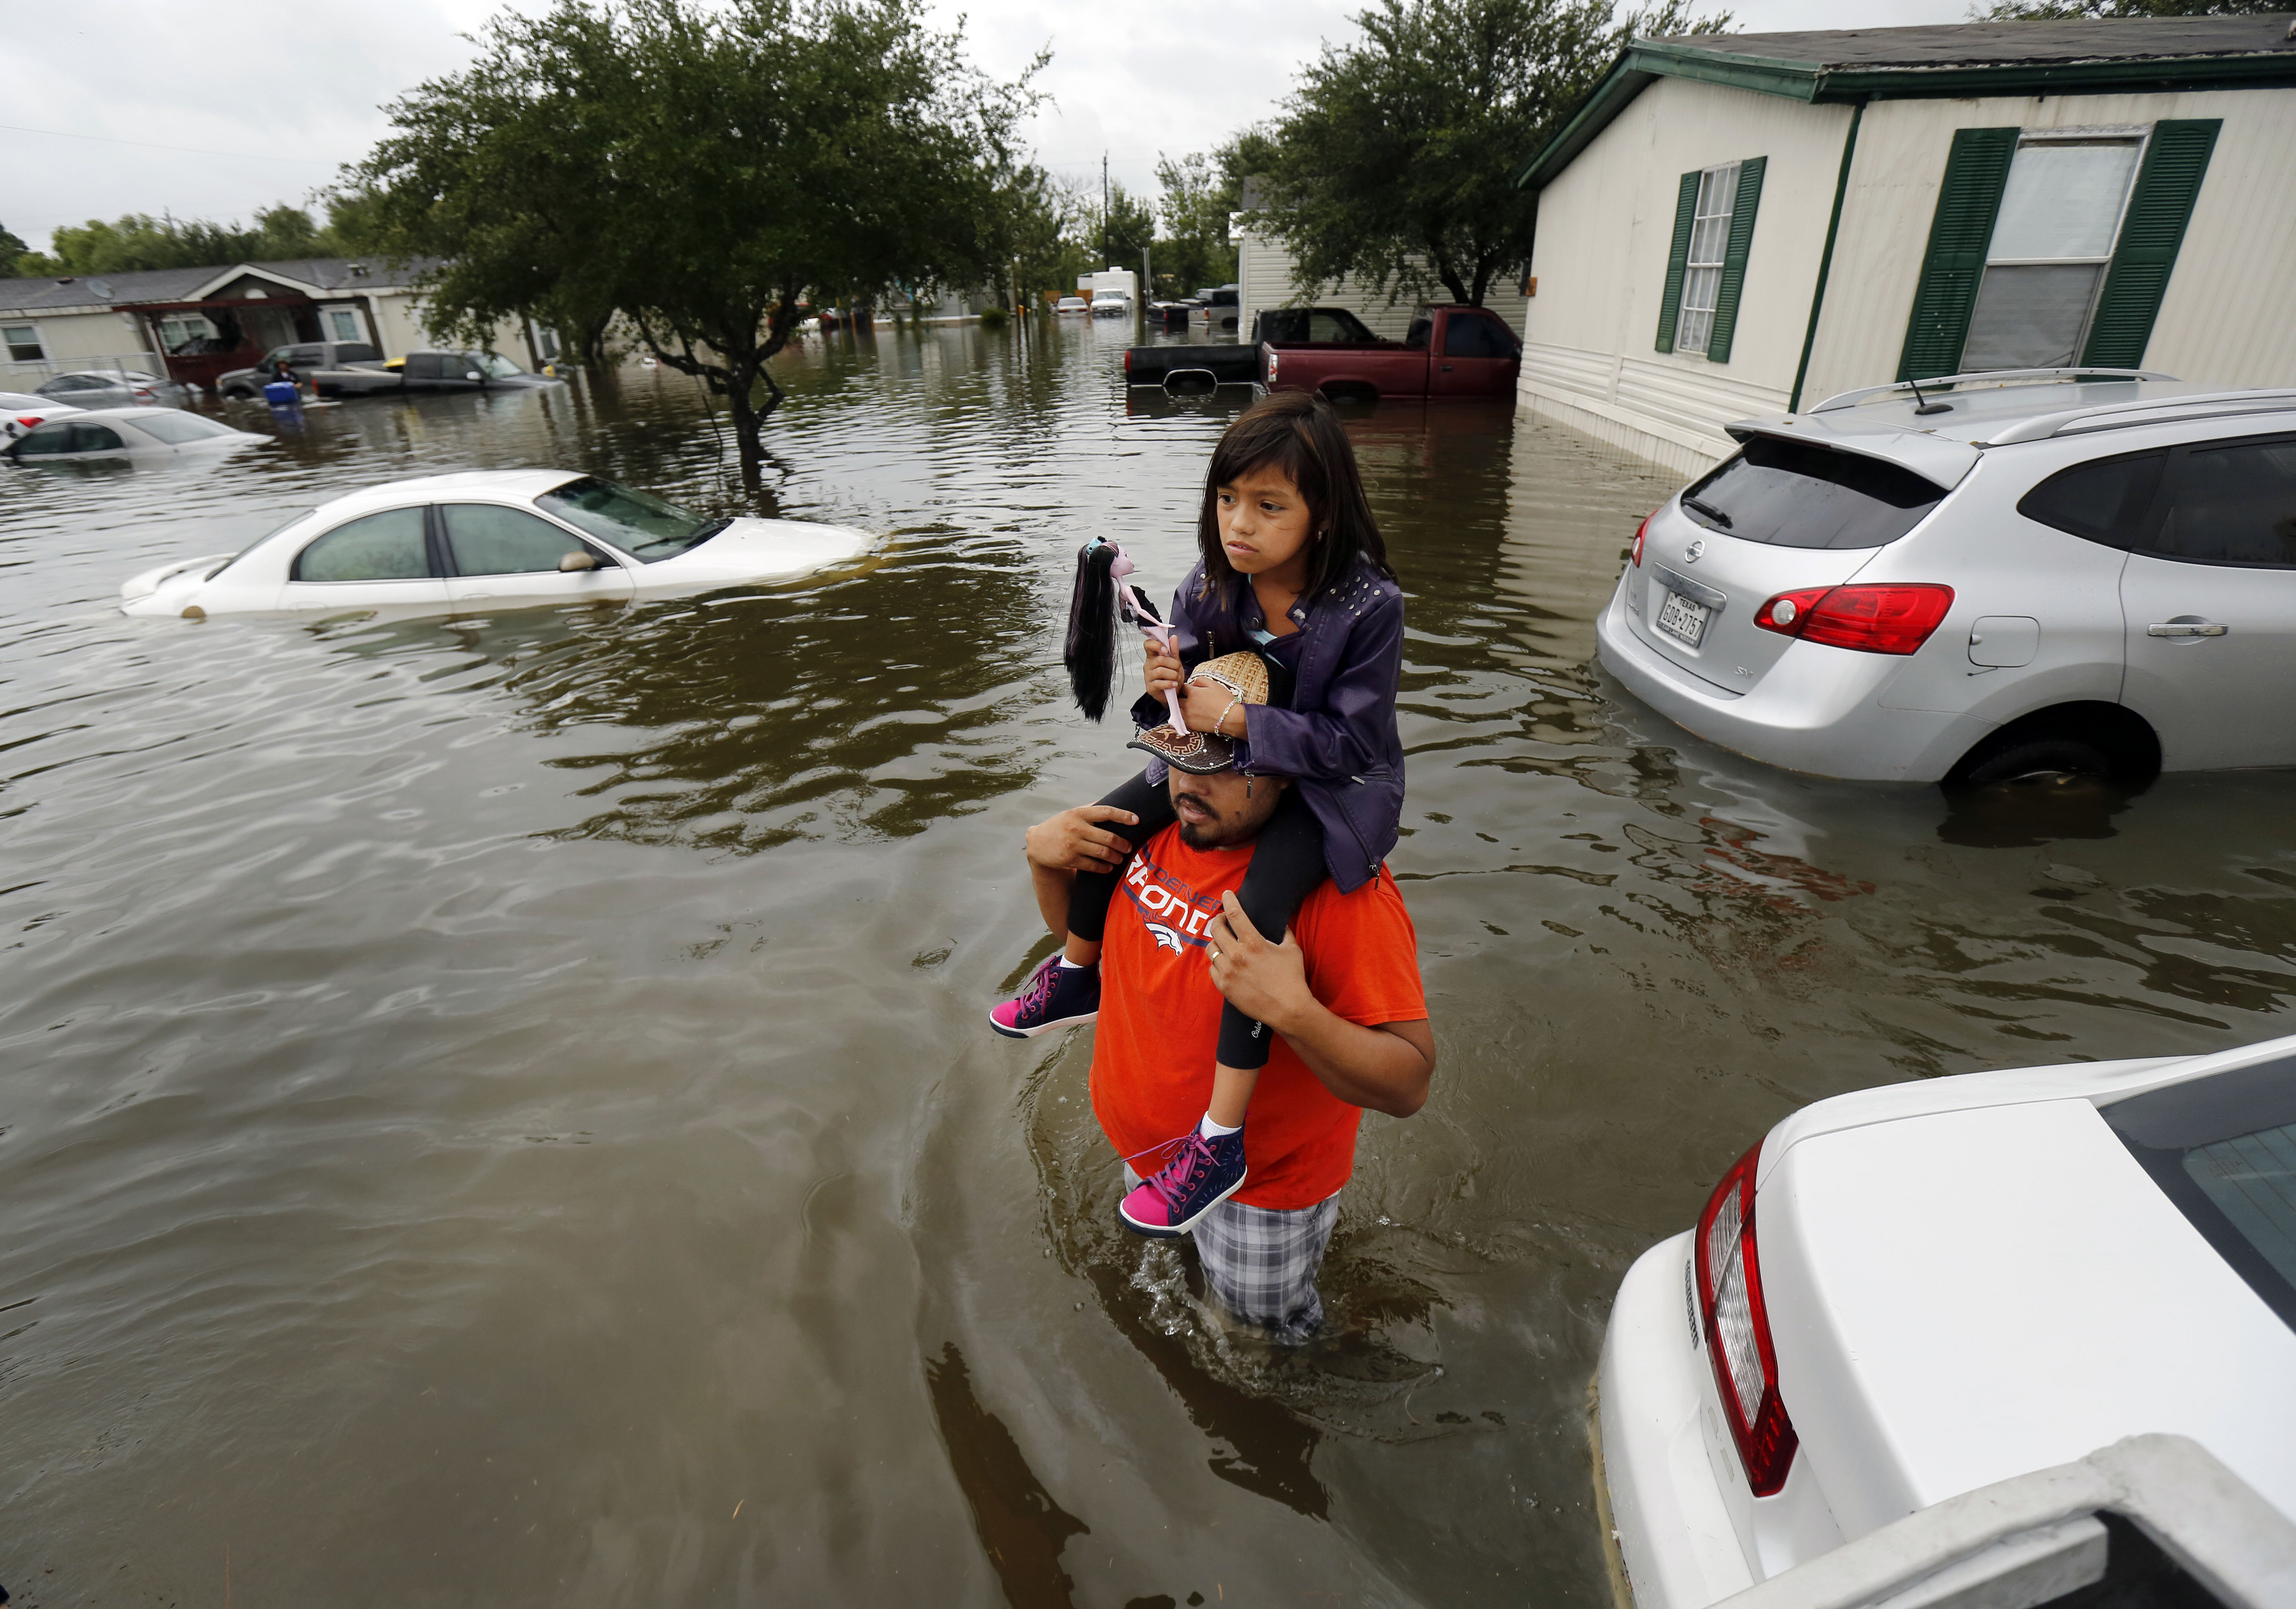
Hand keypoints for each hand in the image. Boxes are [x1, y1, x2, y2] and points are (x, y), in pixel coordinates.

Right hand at [1025, 804, 1138, 874]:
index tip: (1136, 820)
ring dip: (1115, 857)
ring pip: (1102, 853)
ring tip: (1120, 858)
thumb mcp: (1071, 814)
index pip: (1106, 812)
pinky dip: (1104, 868)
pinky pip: (1093, 866)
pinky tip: (1109, 867)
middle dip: (1122, 843)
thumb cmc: (1059, 826)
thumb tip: (1114, 801)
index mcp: (1079, 813)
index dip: (1123, 815)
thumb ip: (1090, 809)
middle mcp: (1076, 828)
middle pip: (1108, 837)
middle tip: (1128, 847)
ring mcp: (1073, 845)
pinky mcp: (1069, 860)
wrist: (1036, 844)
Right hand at [1144, 636, 1182, 698]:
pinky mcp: (1150, 687)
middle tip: (1177, 668)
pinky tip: (1173, 684)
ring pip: (1160, 671)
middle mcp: (1149, 665)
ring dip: (1173, 674)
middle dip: (1173, 664)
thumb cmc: (1172, 676)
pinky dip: (1169, 683)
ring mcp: (1148, 676)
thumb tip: (1173, 637)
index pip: (1148, 645)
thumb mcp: (1175, 661)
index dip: (1156, 645)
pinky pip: (1159, 683)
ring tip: (1176, 677)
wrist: (1175, 692)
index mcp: (1153, 656)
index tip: (1166, 650)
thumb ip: (1174, 650)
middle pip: (1159, 659)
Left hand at [1176, 679, 1243, 735]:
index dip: (1188, 687)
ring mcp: (1188, 716)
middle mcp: (1188, 704)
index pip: (1183, 687)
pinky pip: (1182, 719)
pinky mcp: (1190, 725)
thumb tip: (1192, 683)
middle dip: (1182, 697)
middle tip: (1190, 698)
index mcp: (1193, 693)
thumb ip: (1200, 680)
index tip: (1192, 690)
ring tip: (1191, 707)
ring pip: (1177, 709)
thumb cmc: (1224, 700)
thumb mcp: (1214, 684)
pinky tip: (1193, 715)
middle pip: (1178, 699)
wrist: (1231, 718)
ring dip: (1181, 707)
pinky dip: (1184, 716)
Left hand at [1204, 892, 1310, 1030]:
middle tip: (1223, 920)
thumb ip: (1284, 933)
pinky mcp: (1224, 987)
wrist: (1288, 1009)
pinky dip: (1217, 963)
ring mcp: (1228, 972)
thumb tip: (1281, 923)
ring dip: (1216, 942)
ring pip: (1210, 949)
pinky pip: (1212, 968)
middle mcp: (1237, 955)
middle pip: (1216, 929)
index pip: (1235, 914)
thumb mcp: (1292, 950)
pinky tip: (1225, 963)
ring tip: (1224, 942)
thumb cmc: (1292, 979)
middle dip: (1218, 920)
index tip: (1226, 894)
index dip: (1229, 900)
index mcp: (1254, 943)